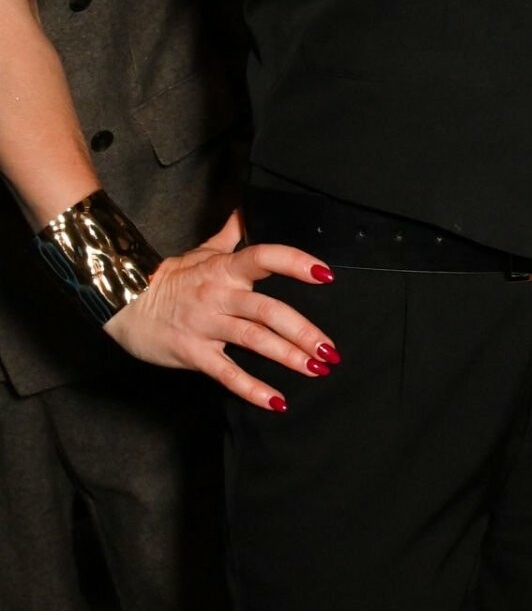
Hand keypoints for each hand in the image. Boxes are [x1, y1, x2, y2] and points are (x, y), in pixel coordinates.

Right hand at [105, 210, 337, 411]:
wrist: (122, 303)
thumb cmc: (169, 278)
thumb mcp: (201, 252)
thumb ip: (230, 235)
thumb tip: (246, 210)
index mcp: (225, 268)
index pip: (265, 258)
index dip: (296, 263)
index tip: (326, 275)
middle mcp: (220, 295)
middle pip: (268, 311)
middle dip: (303, 331)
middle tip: (330, 350)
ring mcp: (206, 325)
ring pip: (254, 340)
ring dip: (288, 356)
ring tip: (317, 369)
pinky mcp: (193, 353)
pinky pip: (226, 373)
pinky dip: (252, 389)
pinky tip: (277, 401)